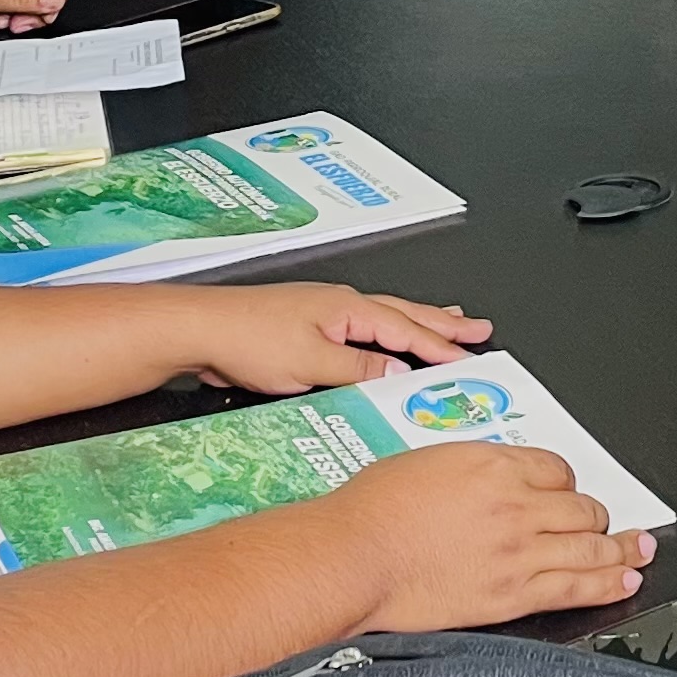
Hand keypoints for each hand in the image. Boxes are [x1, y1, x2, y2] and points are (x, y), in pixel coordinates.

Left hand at [178, 284, 490, 393]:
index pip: (407, 328)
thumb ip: (359, 368)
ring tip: (447, 323)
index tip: (472, 356)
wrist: (199, 329)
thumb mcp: (311, 362)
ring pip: (385, 317)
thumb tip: (398, 372)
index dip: (442, 345)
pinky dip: (386, 334)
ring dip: (419, 323)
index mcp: (348, 308)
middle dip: (443, 323)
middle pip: (404, 313)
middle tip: (477, 328)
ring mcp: (324, 314)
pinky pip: (361, 330)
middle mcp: (340, 305)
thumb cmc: (247, 338)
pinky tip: (386, 343)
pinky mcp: (307, 329)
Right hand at [321, 441, 643, 629]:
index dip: (564, 483)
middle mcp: (515, 503)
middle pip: (582, 507)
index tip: (564, 493)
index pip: (556, 469)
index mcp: (492, 463)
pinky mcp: (513, 593)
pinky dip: (609, 582)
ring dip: (622, 548)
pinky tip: (625, 579)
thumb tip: (485, 480)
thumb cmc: (370, 511)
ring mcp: (519, 550)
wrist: (353, 556)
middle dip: (596, 516)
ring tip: (639, 550)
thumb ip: (466, 470)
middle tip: (603, 524)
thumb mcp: (424, 463)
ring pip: (592, 546)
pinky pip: (576, 586)